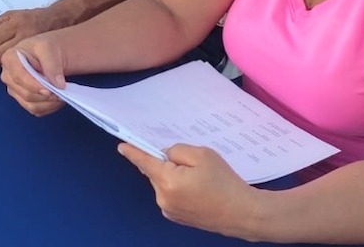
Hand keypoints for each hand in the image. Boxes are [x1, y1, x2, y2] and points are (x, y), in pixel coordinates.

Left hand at [0, 7, 61, 63]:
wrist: (57, 21)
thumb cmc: (31, 18)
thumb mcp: (9, 16)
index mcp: (16, 22)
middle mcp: (24, 34)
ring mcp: (32, 47)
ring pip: (7, 64)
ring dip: (4, 62)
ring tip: (9, 58)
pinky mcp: (38, 57)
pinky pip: (19, 68)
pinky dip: (15, 68)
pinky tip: (18, 63)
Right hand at [0, 36, 66, 116]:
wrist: (49, 55)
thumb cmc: (46, 48)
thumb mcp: (49, 48)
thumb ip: (52, 65)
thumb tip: (58, 85)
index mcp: (9, 58)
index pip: (19, 76)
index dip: (34, 85)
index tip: (50, 90)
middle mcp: (8, 76)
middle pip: (25, 93)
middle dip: (45, 96)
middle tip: (62, 92)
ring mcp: (14, 89)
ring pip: (31, 105)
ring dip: (49, 103)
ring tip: (62, 95)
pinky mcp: (22, 100)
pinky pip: (35, 110)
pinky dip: (49, 107)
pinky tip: (58, 99)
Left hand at [118, 143, 255, 236]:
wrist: (242, 213)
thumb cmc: (224, 183)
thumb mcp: (202, 155)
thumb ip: (177, 151)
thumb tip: (165, 155)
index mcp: (167, 181)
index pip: (144, 162)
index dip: (133, 152)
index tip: (122, 146)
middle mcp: (162, 198)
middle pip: (156, 172)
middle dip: (167, 164)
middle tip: (191, 164)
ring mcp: (169, 210)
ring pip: (163, 183)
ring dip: (173, 177)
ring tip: (199, 179)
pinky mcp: (176, 217)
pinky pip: (170, 195)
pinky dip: (178, 188)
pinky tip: (198, 190)